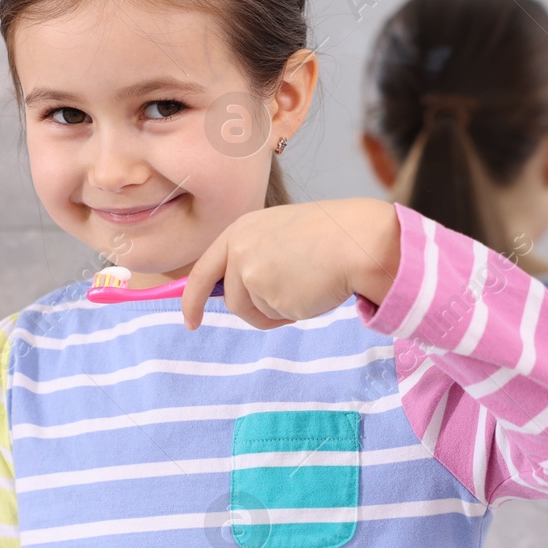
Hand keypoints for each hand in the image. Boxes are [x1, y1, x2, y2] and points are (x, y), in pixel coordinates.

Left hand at [181, 198, 401, 330]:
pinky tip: (314, 291)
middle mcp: (239, 251)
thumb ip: (257, 256)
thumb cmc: (331, 236)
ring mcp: (252, 275)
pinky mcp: (270, 297)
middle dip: (249, 312)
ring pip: (255, 312)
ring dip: (278, 311)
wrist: (358, 241)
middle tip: (267, 317)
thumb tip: (244, 289)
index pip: (204, 269)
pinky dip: (295, 312)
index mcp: (241, 230)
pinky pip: (277, 317)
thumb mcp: (281, 235)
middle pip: (231, 299)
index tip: (190, 318)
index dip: (193, 296)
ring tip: (307, 288)